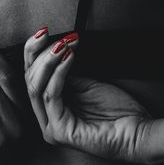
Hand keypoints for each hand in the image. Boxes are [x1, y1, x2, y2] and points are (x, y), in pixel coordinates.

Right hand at [24, 28, 163, 164]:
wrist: (135, 130)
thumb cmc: (116, 112)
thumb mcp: (85, 84)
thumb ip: (65, 74)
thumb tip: (53, 52)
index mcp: (50, 109)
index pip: (32, 77)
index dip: (34, 52)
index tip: (43, 33)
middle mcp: (46, 119)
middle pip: (30, 80)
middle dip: (40, 54)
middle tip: (54, 37)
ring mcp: (51, 126)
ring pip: (36, 87)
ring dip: (49, 61)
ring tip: (64, 45)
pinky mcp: (59, 131)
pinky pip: (52, 96)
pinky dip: (59, 73)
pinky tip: (68, 58)